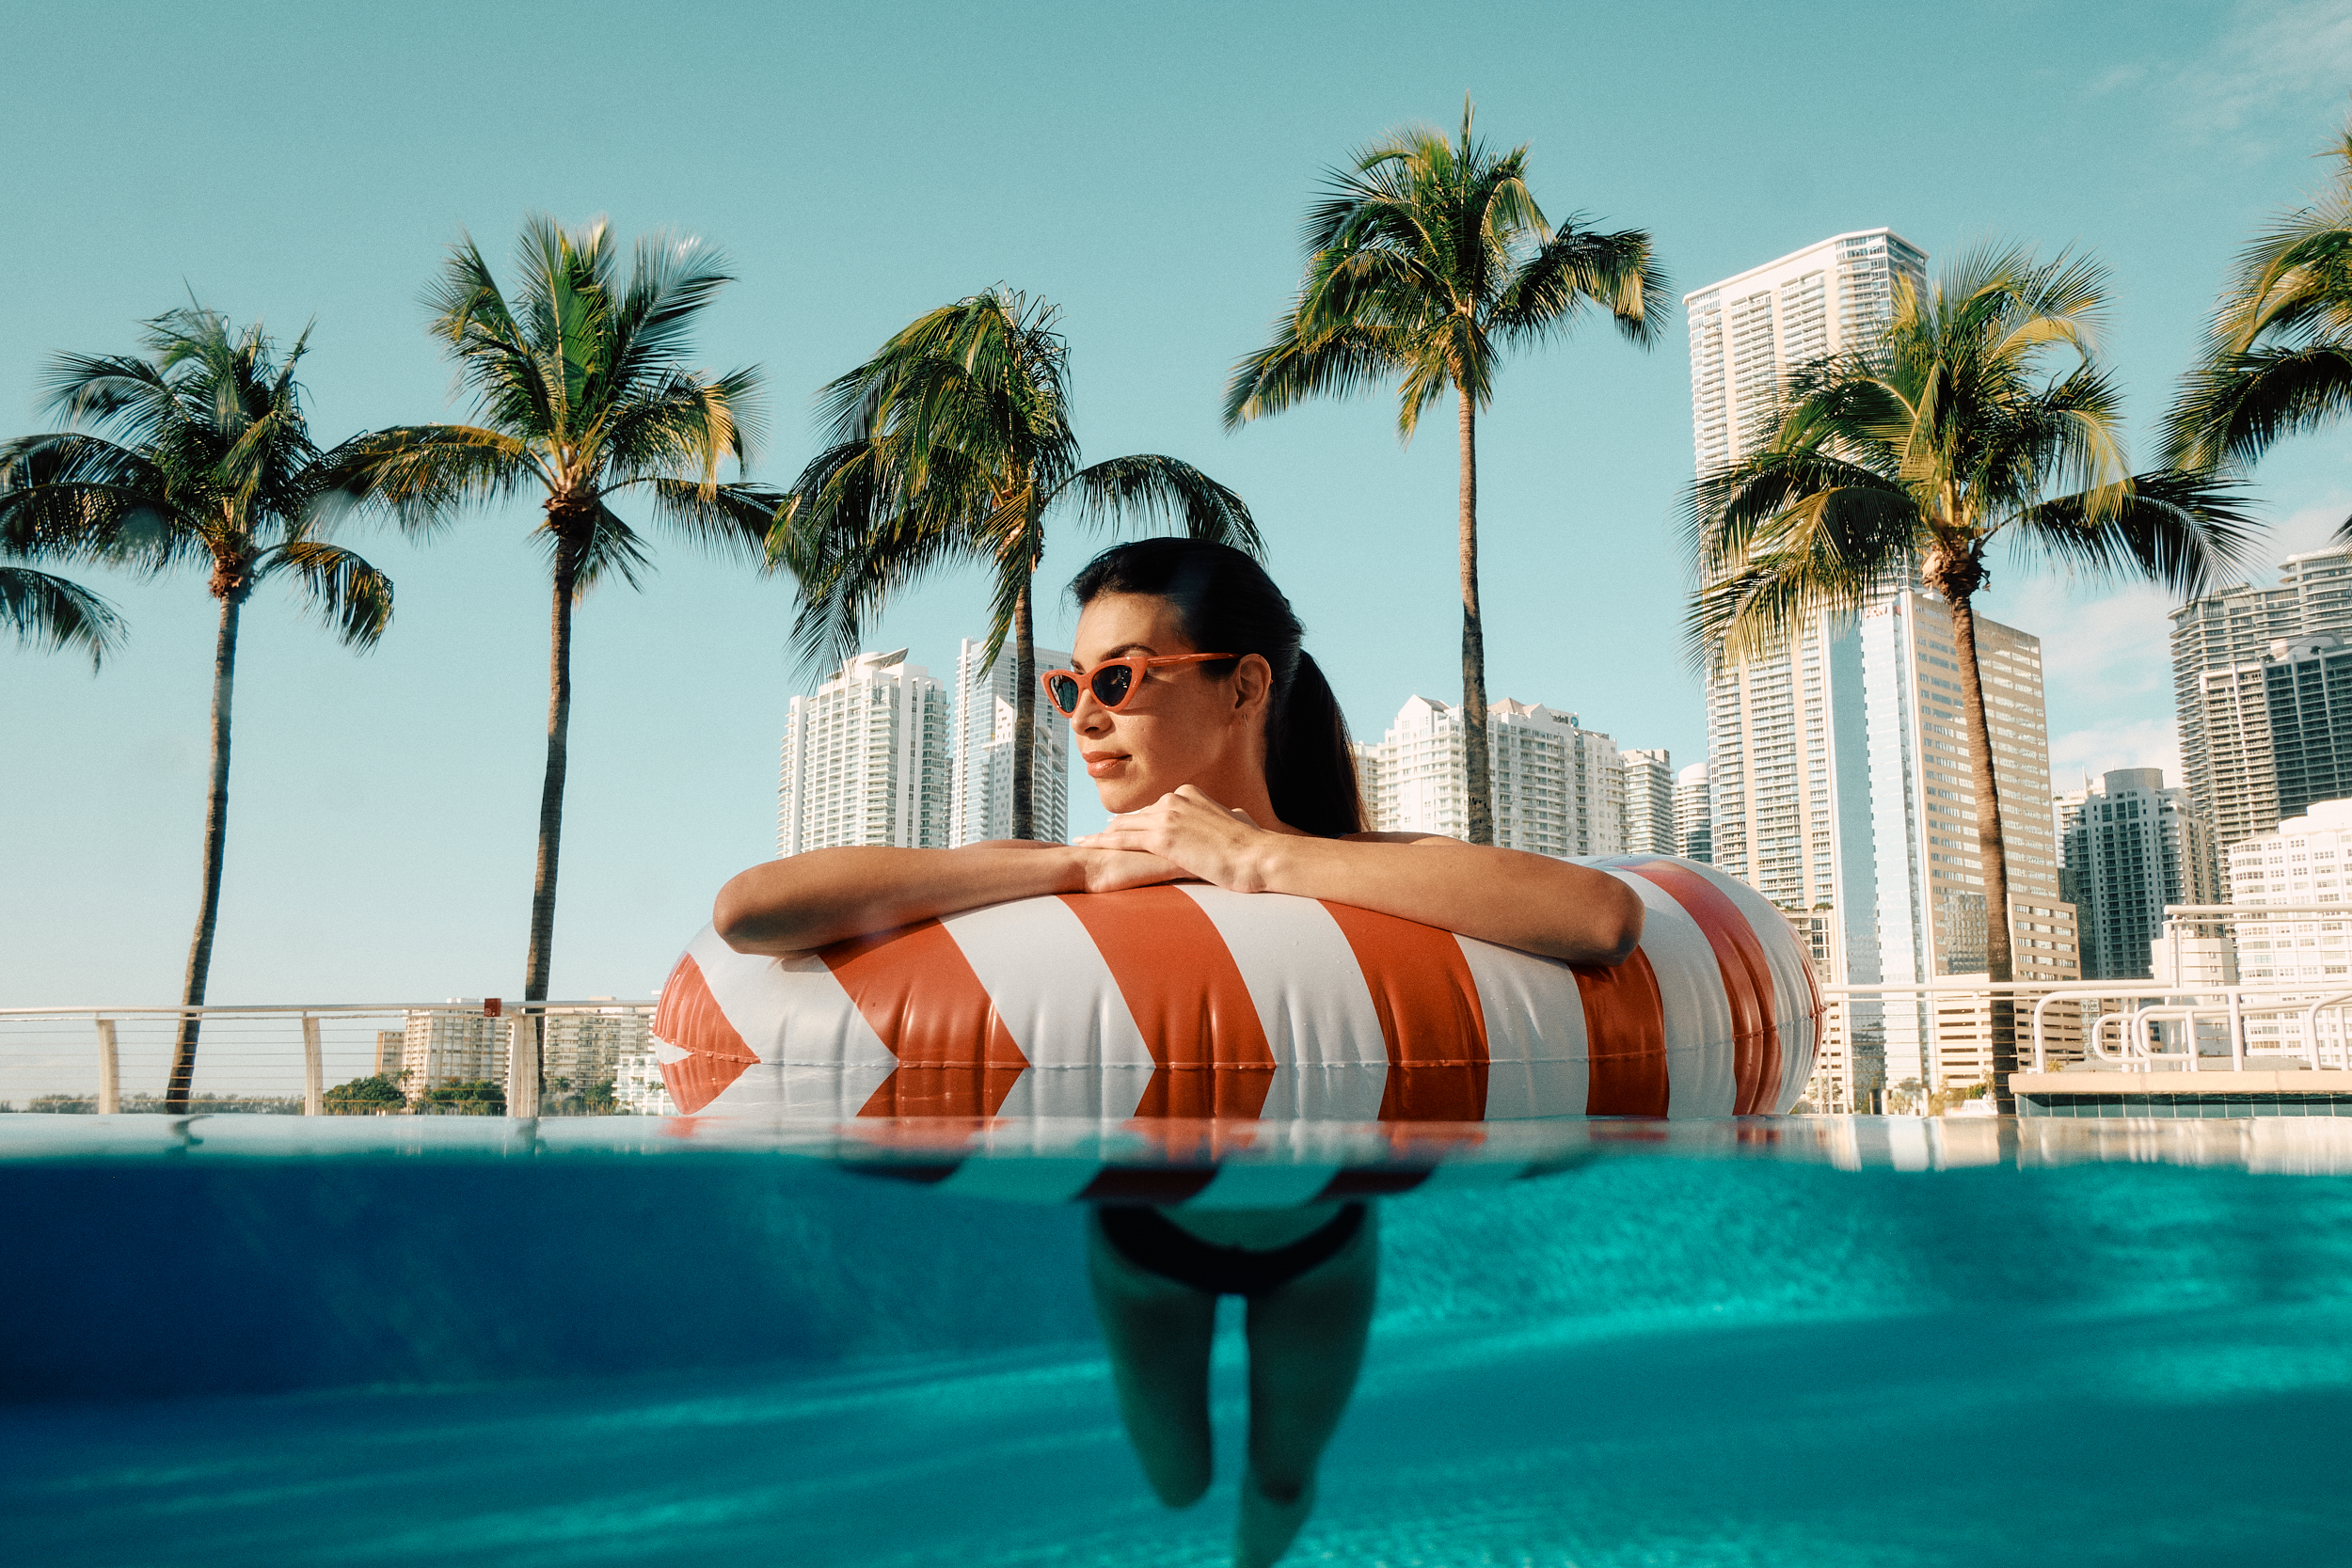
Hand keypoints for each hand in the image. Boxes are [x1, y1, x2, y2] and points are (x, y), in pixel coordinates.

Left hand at [1073, 785, 1274, 891]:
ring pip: (1124, 826)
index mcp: (1190, 795)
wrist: (1258, 855)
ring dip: (1100, 835)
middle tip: (1092, 835)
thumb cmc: (1254, 845)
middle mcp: (1175, 800)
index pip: (1156, 808)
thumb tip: (1235, 816)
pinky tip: (1086, 847)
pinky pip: (1123, 840)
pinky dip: (1102, 842)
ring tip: (1082, 841)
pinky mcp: (1163, 838)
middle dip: (1114, 826)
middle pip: (1136, 815)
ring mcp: (1167, 817)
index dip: (1139, 820)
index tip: (1123, 826)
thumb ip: (1229, 816)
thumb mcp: (1239, 822)